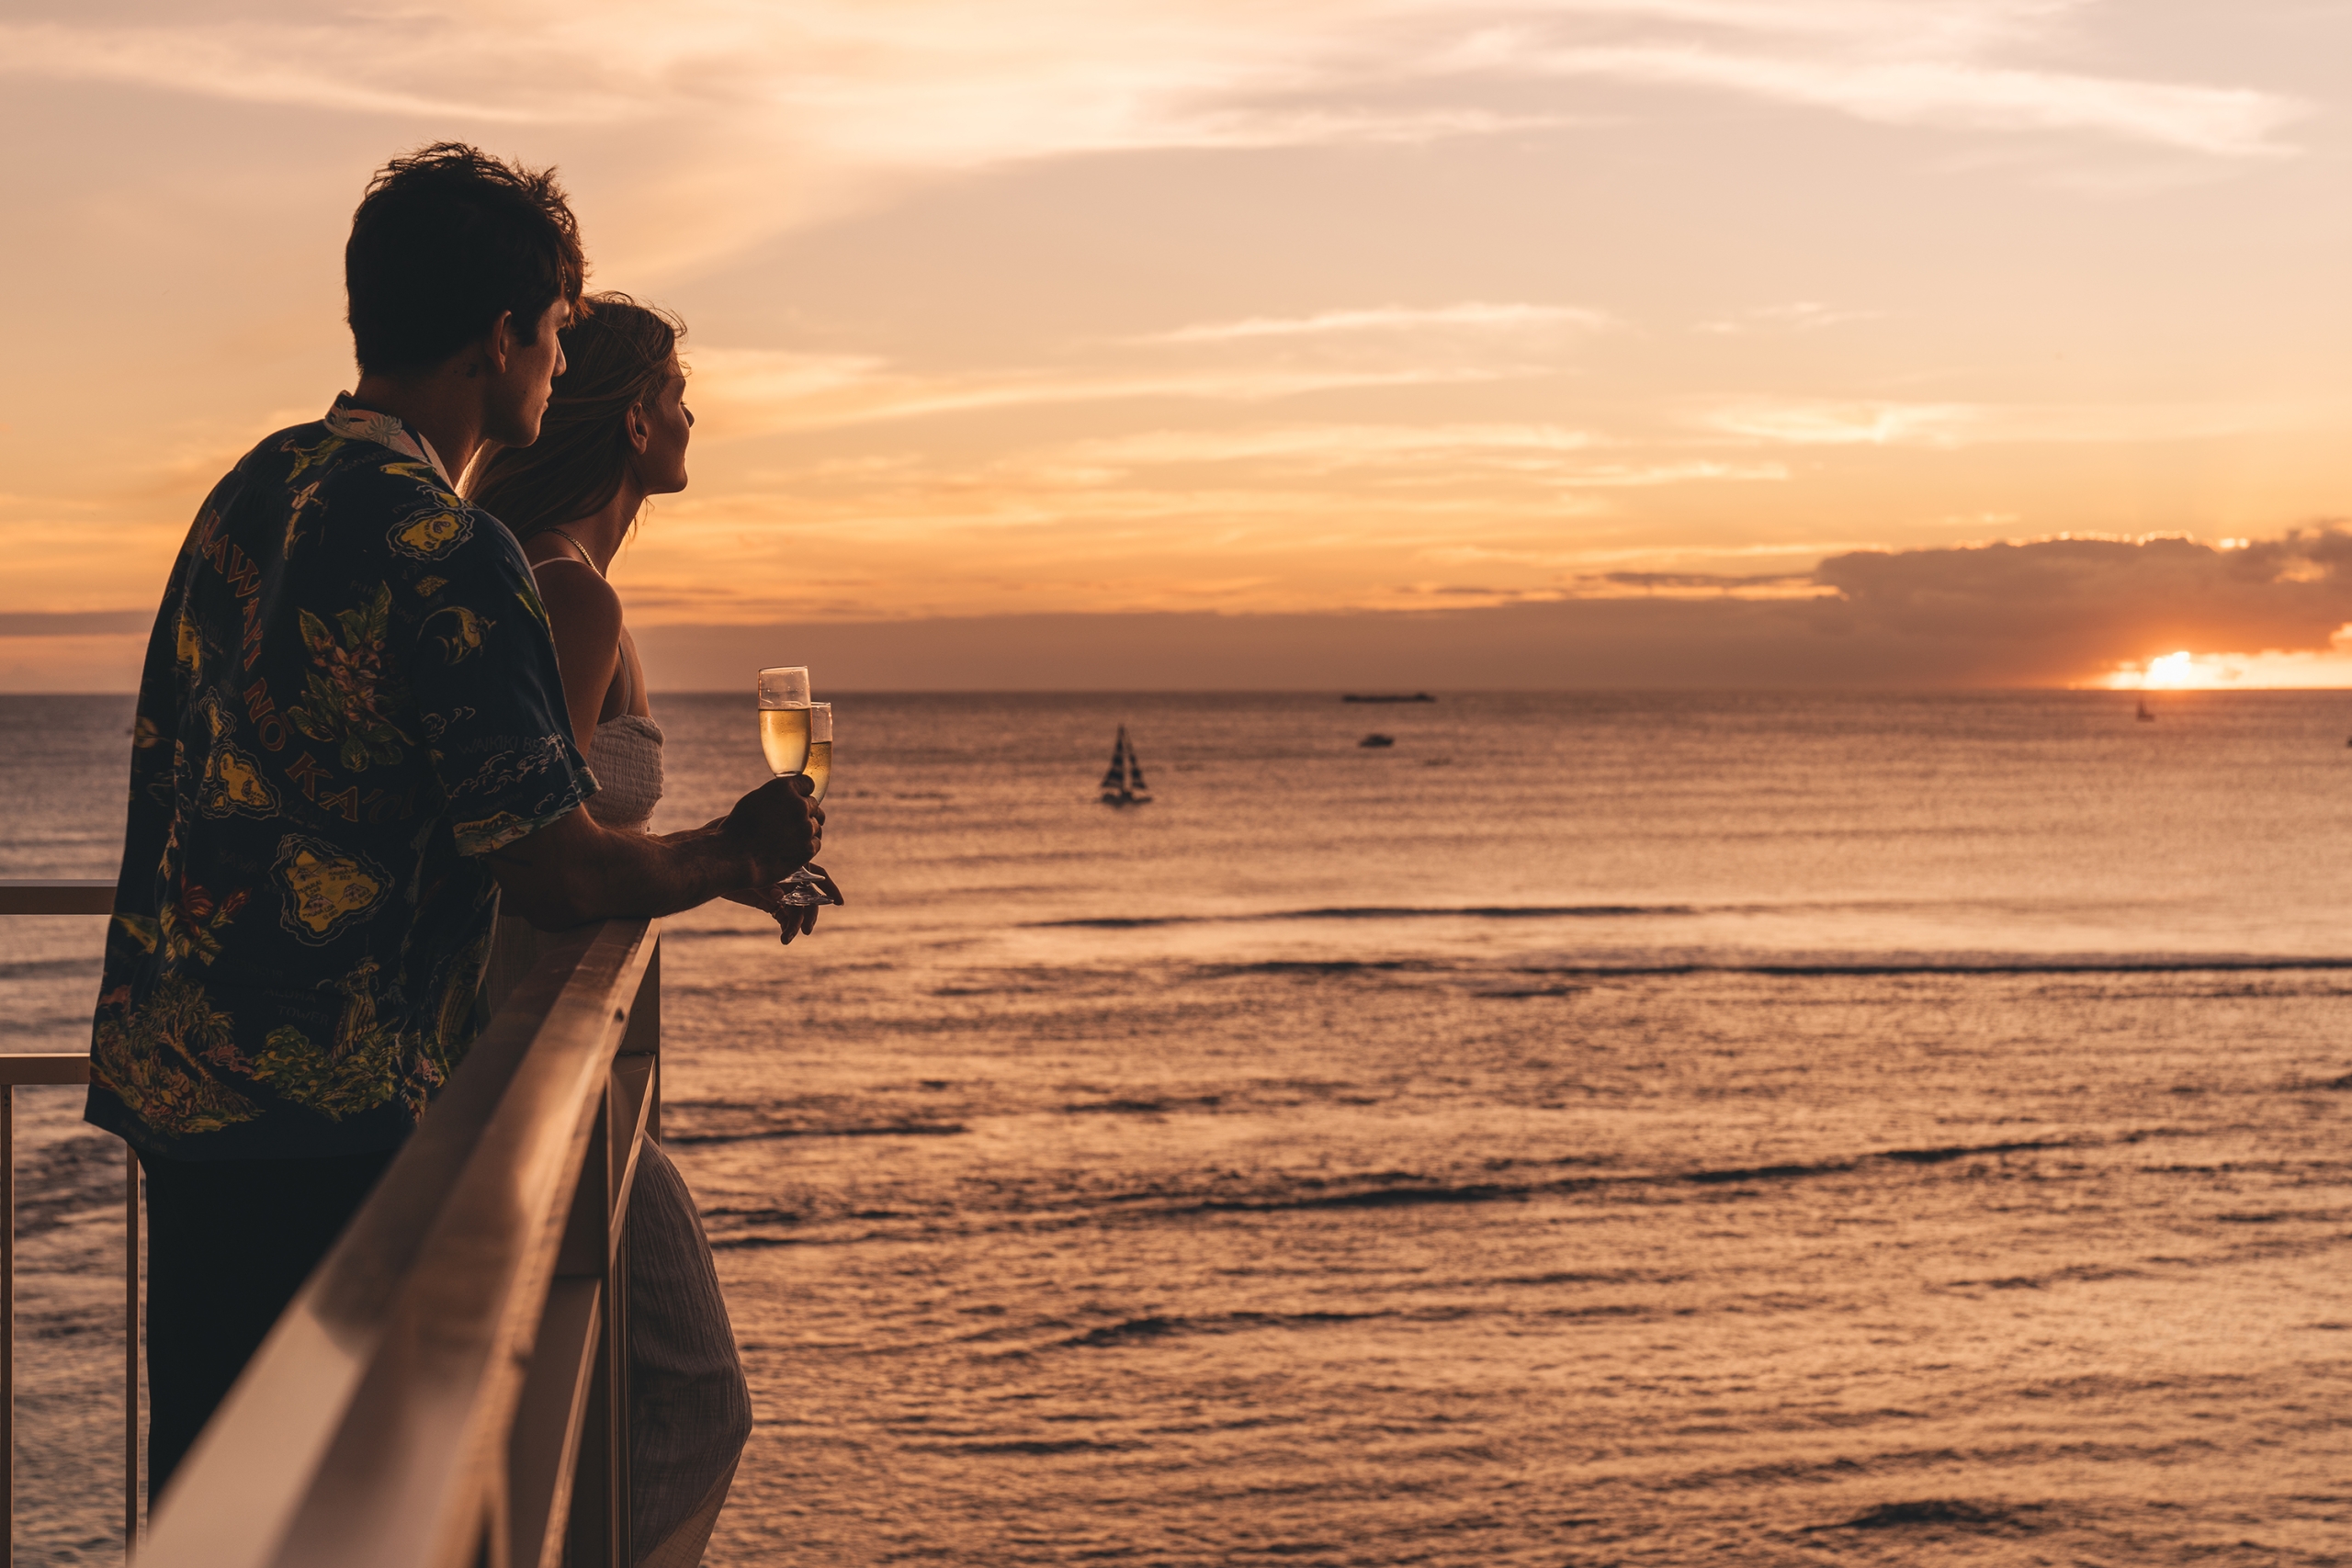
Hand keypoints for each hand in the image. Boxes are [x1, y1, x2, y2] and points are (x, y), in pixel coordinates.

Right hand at [719, 776, 822, 882]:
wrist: (734, 856)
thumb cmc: (738, 828)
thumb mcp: (756, 799)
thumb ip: (778, 795)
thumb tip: (792, 796)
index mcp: (784, 788)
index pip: (808, 783)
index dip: (801, 793)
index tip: (795, 800)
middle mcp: (799, 805)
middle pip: (813, 805)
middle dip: (803, 812)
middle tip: (787, 823)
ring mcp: (805, 827)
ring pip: (816, 824)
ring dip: (805, 829)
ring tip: (786, 838)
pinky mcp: (808, 848)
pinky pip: (816, 842)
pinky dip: (806, 846)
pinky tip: (791, 848)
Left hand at [723, 867, 842, 945]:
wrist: (711, 863)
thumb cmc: (732, 857)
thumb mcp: (751, 870)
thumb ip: (767, 883)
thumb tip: (779, 897)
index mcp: (791, 863)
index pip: (818, 875)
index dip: (830, 888)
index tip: (840, 903)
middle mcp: (789, 877)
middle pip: (808, 897)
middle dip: (810, 915)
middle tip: (806, 930)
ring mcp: (780, 891)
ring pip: (796, 910)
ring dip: (795, 925)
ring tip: (787, 938)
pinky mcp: (768, 902)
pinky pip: (783, 916)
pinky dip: (786, 927)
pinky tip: (784, 937)